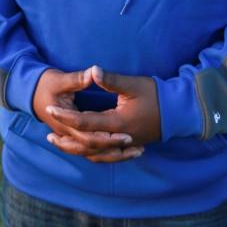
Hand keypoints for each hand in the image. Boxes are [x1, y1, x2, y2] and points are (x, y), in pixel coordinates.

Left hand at [45, 66, 160, 163]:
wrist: (179, 111)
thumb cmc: (157, 95)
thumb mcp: (133, 85)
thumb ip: (111, 80)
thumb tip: (92, 70)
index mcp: (117, 122)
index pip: (85, 122)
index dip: (66, 116)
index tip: (50, 109)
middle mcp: (119, 138)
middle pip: (86, 144)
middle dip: (66, 139)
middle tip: (47, 134)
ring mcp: (124, 145)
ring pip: (95, 154)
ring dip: (75, 150)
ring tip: (59, 144)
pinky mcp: (128, 145)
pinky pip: (105, 156)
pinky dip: (91, 154)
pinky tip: (82, 150)